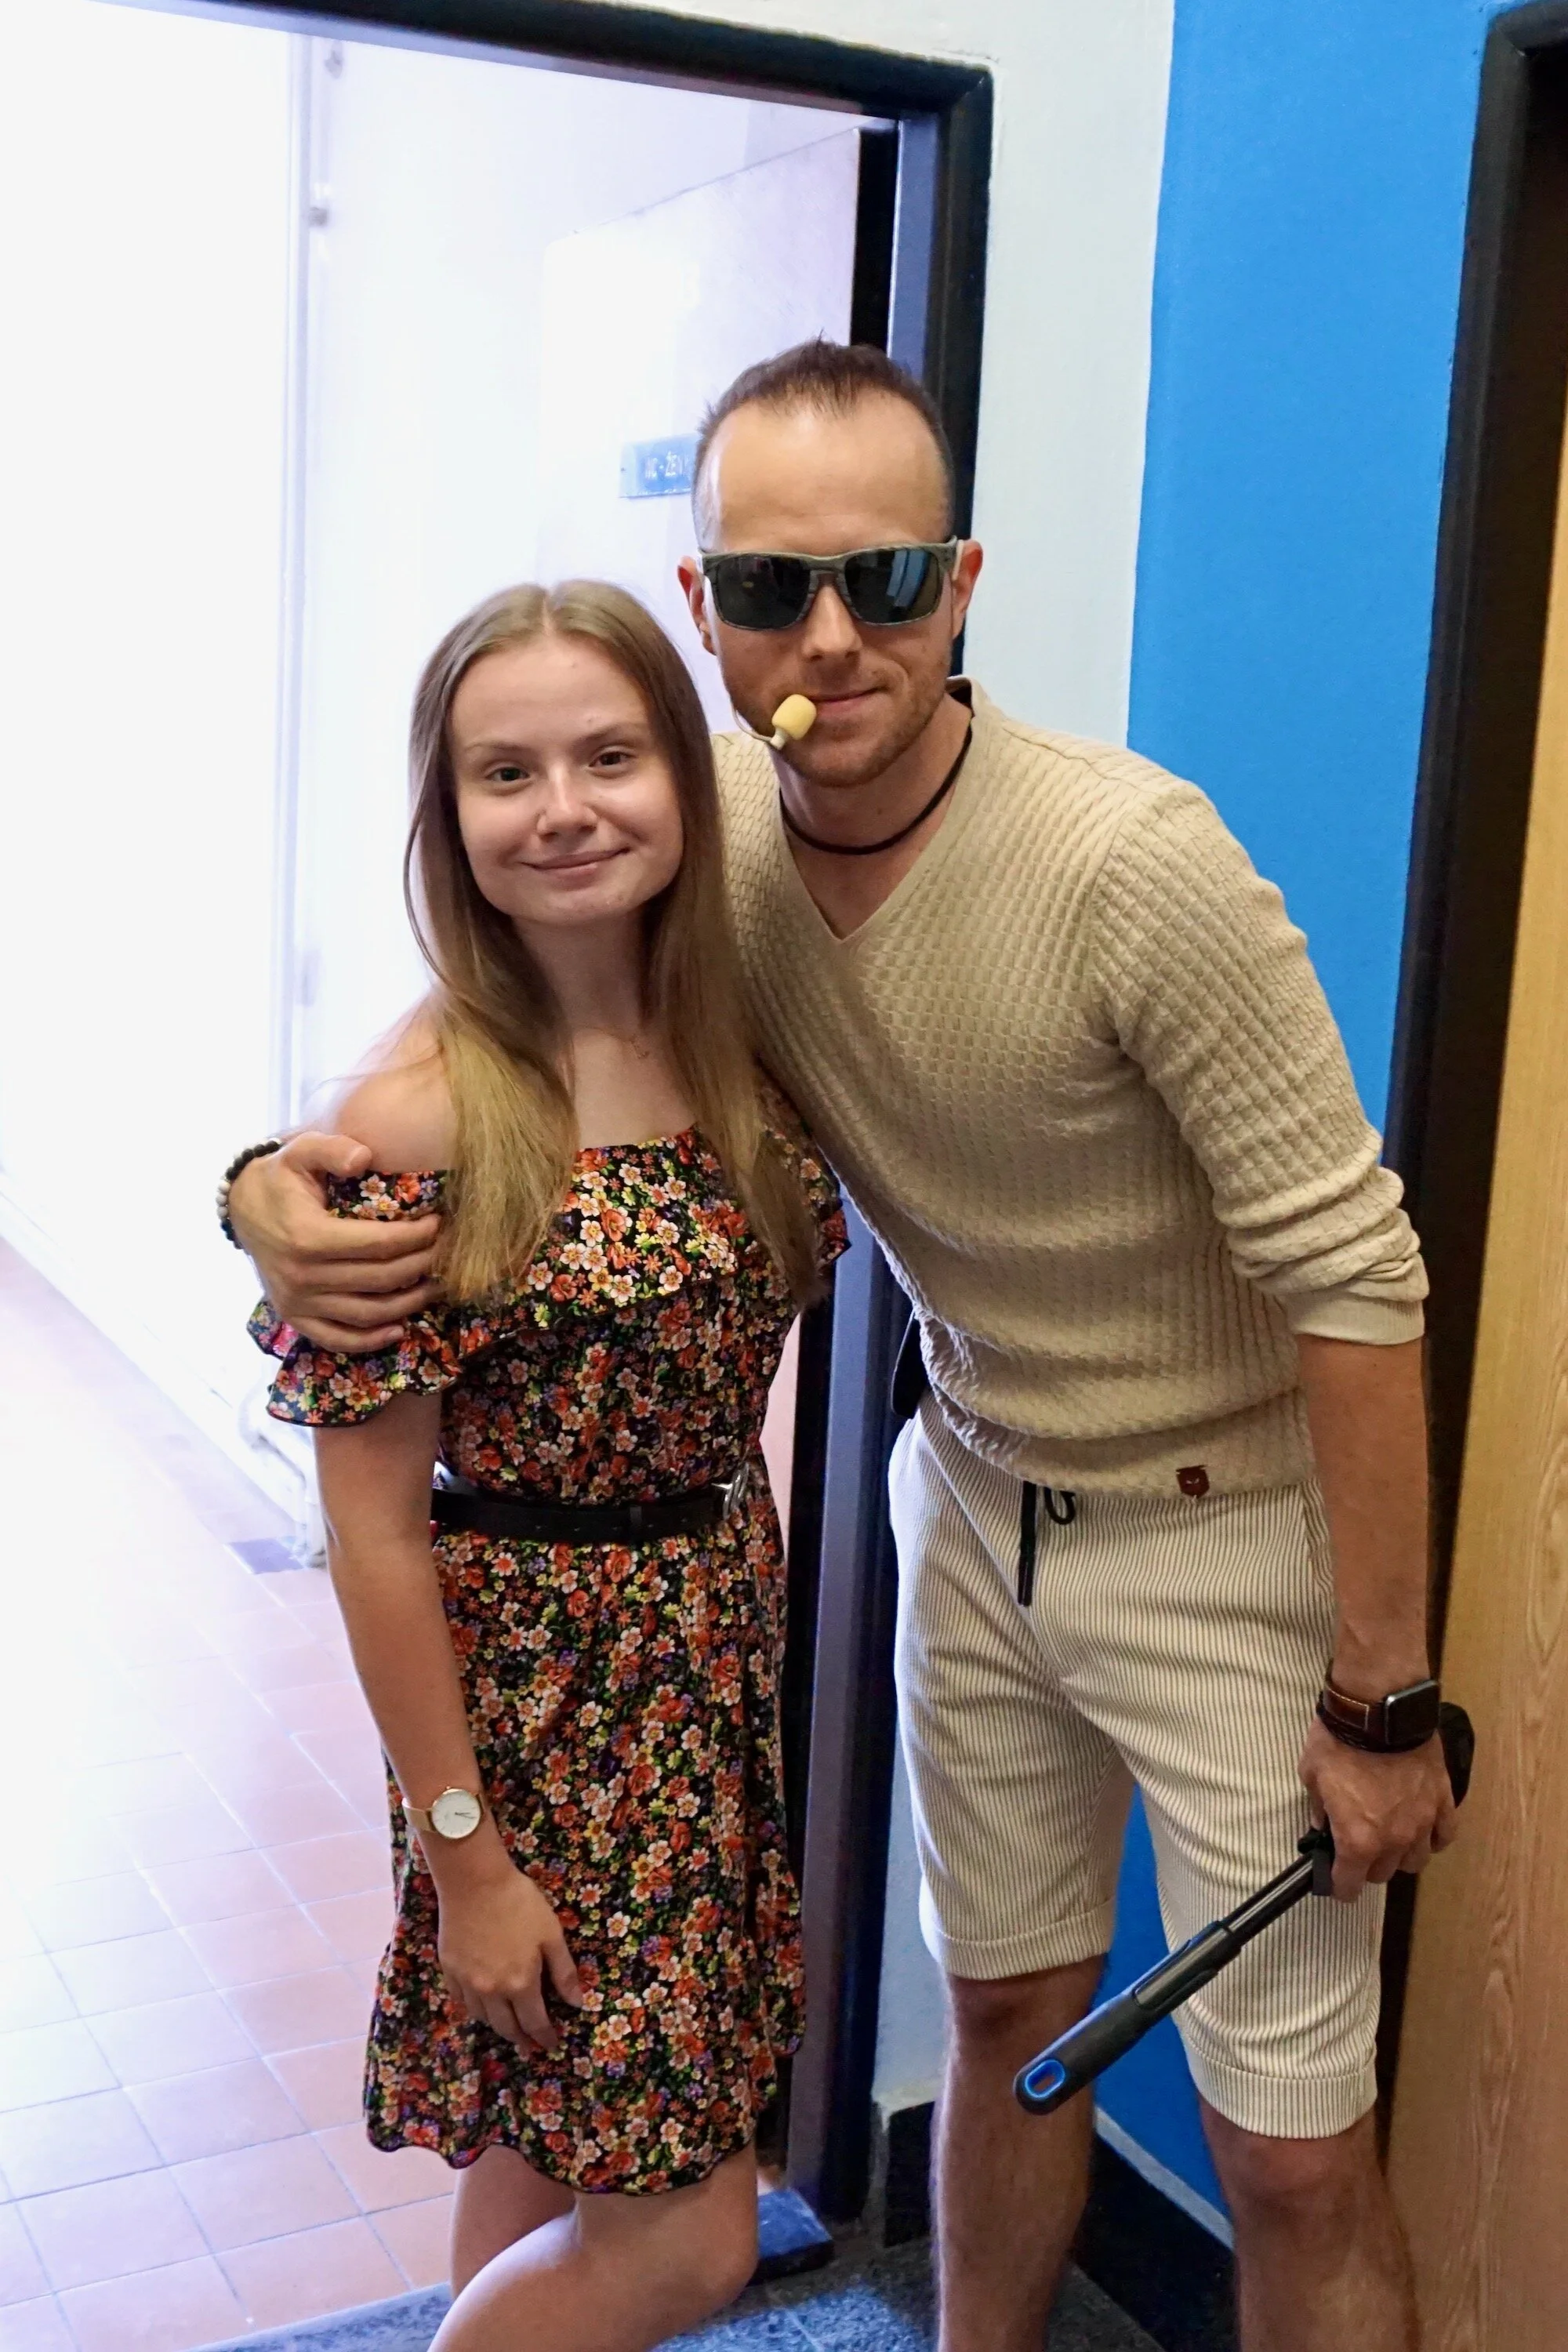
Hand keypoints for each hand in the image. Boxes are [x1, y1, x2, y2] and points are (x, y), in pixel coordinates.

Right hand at [230, 1132, 442, 1350]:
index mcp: (308, 1237)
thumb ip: (332, 1149)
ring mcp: (297, 1302)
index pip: (378, 1244)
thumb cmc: (280, 1177)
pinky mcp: (295, 1317)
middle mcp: (302, 1276)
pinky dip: (371, 1339)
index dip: (416, 1236)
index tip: (439, 1223)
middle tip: (445, 1251)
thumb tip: (364, 1157)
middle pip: (380, 1279)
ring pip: (366, 1314)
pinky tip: (399, 1327)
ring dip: (408, 1304)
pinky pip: (338, 1339)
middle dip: (421, 1265)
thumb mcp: (301, 1151)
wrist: (240, 1207)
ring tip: (434, 1285)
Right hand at [436, 1863, 583, 2051]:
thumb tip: (577, 2004)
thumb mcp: (551, 1934)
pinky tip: (481, 2003)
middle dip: (521, 2038)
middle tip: (530, 2042)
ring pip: (482, 2018)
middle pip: (506, 2028)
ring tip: (507, 2024)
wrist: (474, 1881)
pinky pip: (461, 2001)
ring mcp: (467, 1983)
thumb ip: (564, 1972)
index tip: (552, 2045)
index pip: (535, 2023)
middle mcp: (492, 1991)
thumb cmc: (519, 1903)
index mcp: (521, 1984)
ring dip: (497, 2025)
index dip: (545, 2038)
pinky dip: (474, 2008)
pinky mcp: (449, 1970)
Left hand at [1297, 1716, 1458, 1901]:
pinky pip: (1446, 1833)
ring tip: (1391, 1837)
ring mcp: (1423, 1822)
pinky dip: (1435, 1837)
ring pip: (1417, 1860)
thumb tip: (1323, 1825)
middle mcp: (1393, 1840)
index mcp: (1357, 1839)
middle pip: (1383, 1873)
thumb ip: (1318, 1808)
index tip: (1336, 1881)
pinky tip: (1424, 1829)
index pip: (1349, 1885)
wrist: (1379, 1710)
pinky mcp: (1443, 1801)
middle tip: (1358, 1846)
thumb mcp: (1312, 1775)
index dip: (1340, 1886)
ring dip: (1401, 1855)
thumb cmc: (1339, 1742)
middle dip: (1368, 1866)